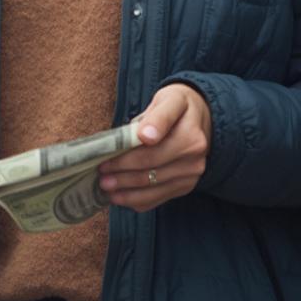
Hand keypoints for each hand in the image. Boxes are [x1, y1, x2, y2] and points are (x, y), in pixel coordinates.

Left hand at [98, 83, 211, 211]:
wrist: (201, 117)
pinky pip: (160, 198)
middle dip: (121, 177)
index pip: (151, 152)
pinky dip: (138, 200)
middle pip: (150, 172)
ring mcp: (191, 177)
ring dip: (127, 193)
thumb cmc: (178, 105)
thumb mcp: (169, 100)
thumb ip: (157, 117)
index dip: (125, 160)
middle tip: (100, 177)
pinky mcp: (186, 187)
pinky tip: (121, 198)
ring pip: (153, 189)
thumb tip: (145, 136)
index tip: (104, 162)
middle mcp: (194, 161)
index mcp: (191, 138)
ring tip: (105, 189)